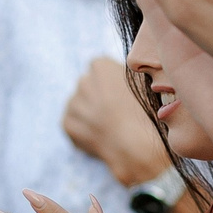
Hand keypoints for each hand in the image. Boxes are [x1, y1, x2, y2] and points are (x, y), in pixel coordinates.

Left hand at [62, 59, 170, 188]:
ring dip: (89, 113)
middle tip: (116, 112)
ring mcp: (73, 103)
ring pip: (79, 105)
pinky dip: (84, 129)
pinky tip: (101, 135)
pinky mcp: (67, 124)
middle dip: (97, 96)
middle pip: (88, 85)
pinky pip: (73, 123)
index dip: (111, 82)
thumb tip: (128, 72)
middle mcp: (82, 81)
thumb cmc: (145, 113)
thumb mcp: (144, 82)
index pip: (100, 68)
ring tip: (109, 126)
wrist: (136, 145)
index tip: (122, 94)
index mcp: (100, 66)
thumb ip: (131, 72)